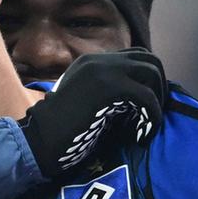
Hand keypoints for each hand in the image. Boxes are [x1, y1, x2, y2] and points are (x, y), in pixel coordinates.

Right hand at [18, 48, 166, 178]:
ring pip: (152, 72)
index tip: (146, 106)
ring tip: (148, 125)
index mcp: (91, 63)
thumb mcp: (84, 104)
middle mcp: (99, 60)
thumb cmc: (58, 133)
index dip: (147, 80)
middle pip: (149, 59)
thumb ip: (106, 97)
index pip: (134, 57)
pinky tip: (142, 136)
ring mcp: (104, 71)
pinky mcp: (110, 88)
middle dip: (159, 86)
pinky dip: (152, 117)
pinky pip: (146, 97)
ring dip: (157, 100)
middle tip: (153, 114)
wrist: (38, 141)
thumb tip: (136, 106)